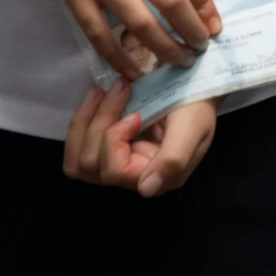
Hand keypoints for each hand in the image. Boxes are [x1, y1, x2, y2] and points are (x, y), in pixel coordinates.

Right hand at [0, 0, 219, 78]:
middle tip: (199, 48)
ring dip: (164, 48)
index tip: (213, 23)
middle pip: (170, 1)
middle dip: (191, 31)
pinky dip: (119, 57)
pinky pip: (100, 34)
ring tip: (178, 61)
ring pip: (140, 23)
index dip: (205, 4)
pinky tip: (133, 70)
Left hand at [64, 78, 217, 198]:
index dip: (114, 140)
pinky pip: (77, 147)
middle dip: (100, 121)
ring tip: (101, 91)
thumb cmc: (197, 106)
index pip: (114, 171)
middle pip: (90, 165)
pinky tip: (96, 96)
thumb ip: (173, 159)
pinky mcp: (107, 147)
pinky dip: (81, 120)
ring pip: (78, 160)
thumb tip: (146, 190)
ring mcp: (117, 162)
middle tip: (120, 87)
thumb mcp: (192, 129)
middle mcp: (132, 176)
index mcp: (154, 177)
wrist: (197, 85)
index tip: (135, 113)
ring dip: (85, 121)